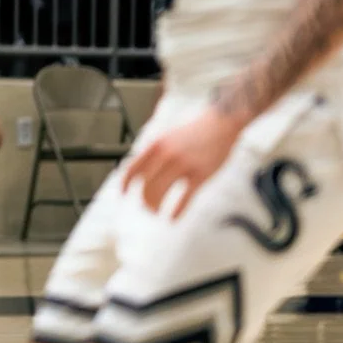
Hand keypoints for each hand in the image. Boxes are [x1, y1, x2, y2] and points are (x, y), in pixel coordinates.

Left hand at [122, 107, 241, 216]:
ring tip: (156, 211)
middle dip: (144, 199)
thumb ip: (154, 152)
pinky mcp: (201, 175)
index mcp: (156, 145)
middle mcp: (167, 155)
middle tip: (147, 207)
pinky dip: (176, 211)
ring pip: (161, 191)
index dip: (125, 183)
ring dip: (155, 205)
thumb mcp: (167, 137)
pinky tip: (173, 218)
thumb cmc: (194, 132)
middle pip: (146, 184)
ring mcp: (184, 165)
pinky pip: (185, 198)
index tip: (122, 193)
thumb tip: (140, 170)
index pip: (133, 168)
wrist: (220, 124)